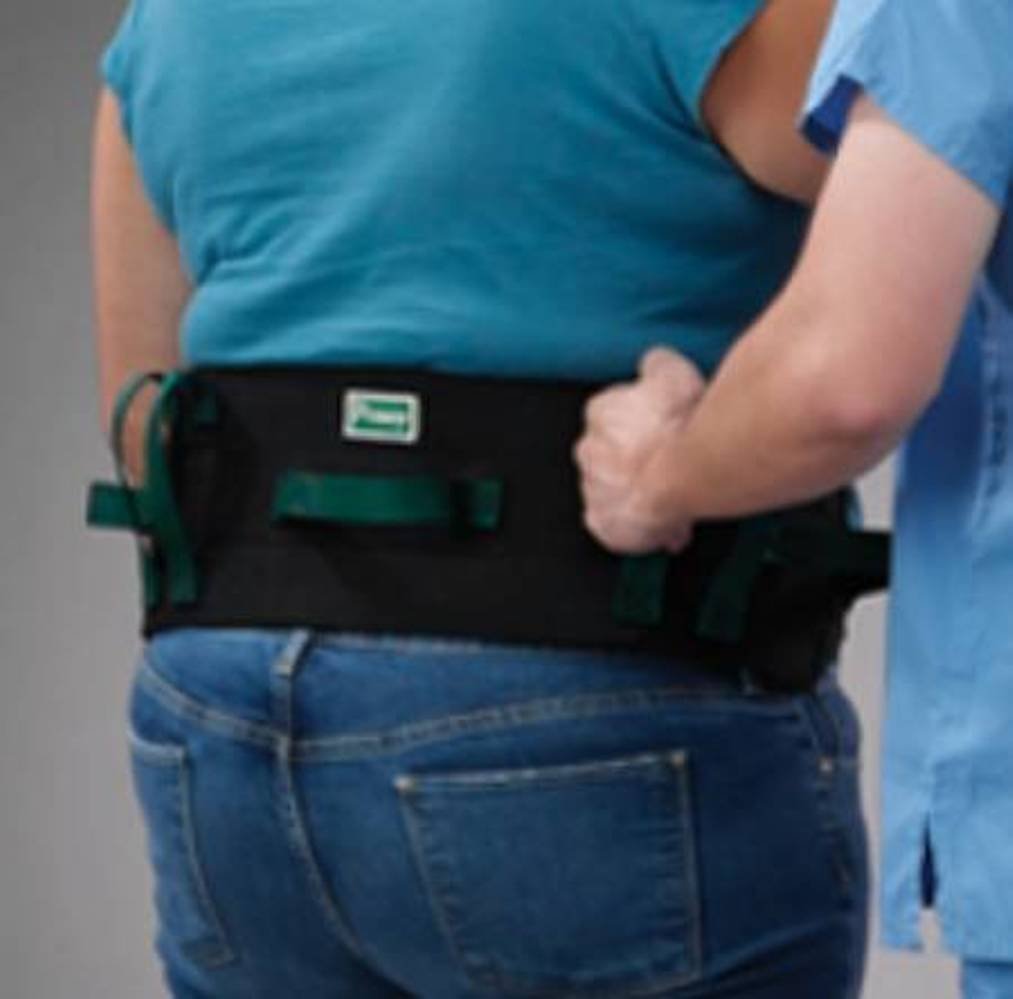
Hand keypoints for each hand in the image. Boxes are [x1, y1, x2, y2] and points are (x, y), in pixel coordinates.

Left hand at [574, 347, 704, 553]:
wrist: (681, 478)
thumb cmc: (677, 428)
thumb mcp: (674, 373)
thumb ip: (658, 365)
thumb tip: (653, 363)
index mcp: (600, 412)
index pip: (614, 414)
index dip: (643, 426)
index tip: (662, 433)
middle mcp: (588, 450)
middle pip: (611, 454)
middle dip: (634, 460)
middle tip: (668, 466)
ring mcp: (593, 488)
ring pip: (613, 489)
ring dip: (636, 492)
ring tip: (670, 499)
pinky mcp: (602, 523)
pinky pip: (613, 523)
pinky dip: (632, 524)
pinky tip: (659, 524)